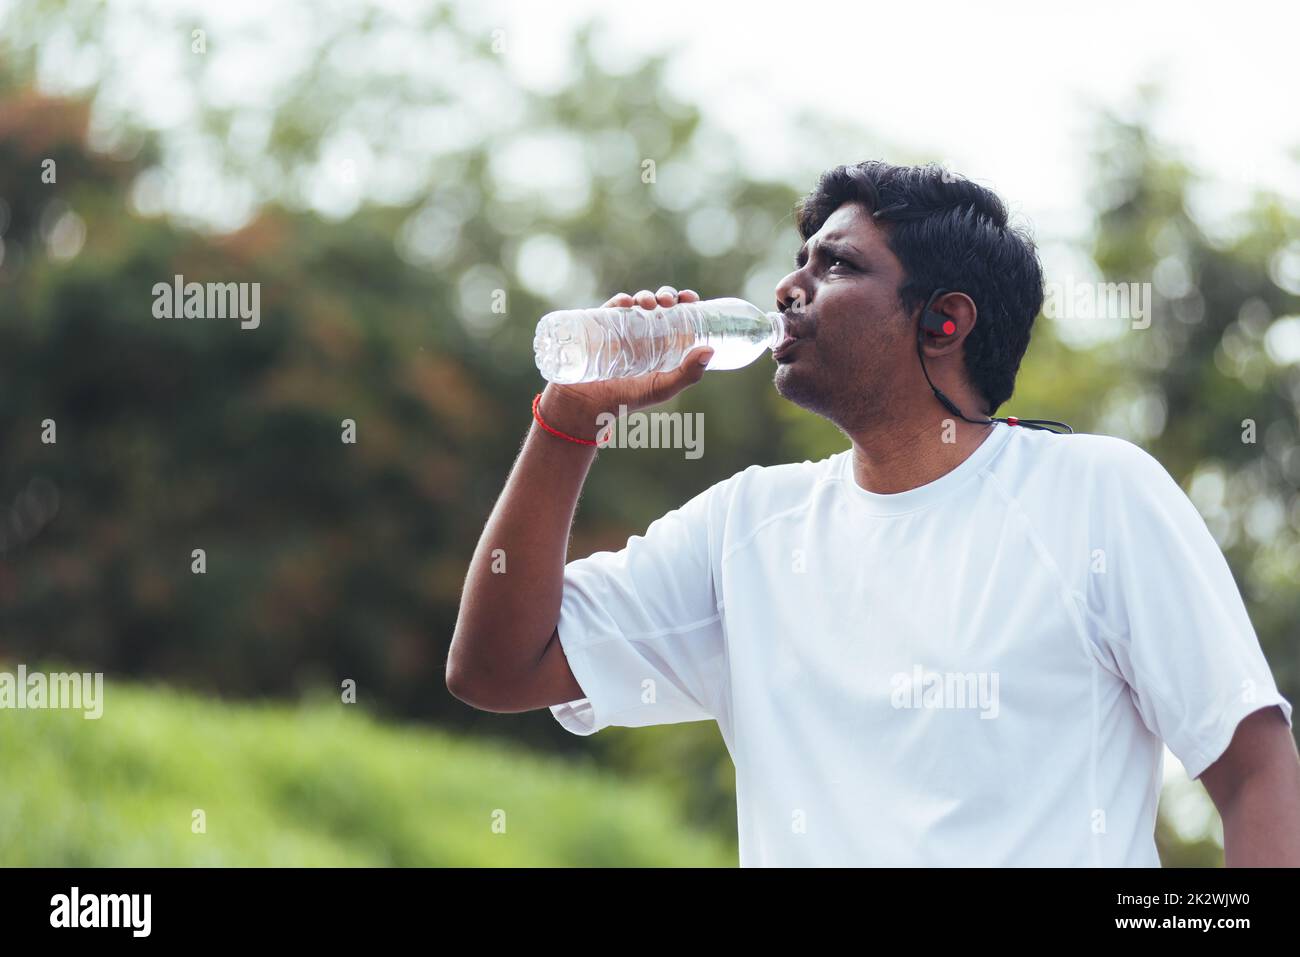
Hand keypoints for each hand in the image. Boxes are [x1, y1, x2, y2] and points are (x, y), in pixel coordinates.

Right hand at [538, 286, 712, 441]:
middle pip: (658, 304)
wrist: (588, 406)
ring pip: (637, 302)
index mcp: (661, 342)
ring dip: (646, 296)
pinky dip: (619, 301)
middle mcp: (642, 331)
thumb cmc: (626, 398)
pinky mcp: (599, 328)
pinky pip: (610, 308)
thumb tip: (709, 349)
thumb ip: (687, 374)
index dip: (685, 302)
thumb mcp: (661, 388)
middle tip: (669, 302)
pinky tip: (627, 302)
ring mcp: (621, 328)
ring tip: (649, 303)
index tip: (692, 299)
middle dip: (666, 296)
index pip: (677, 315)